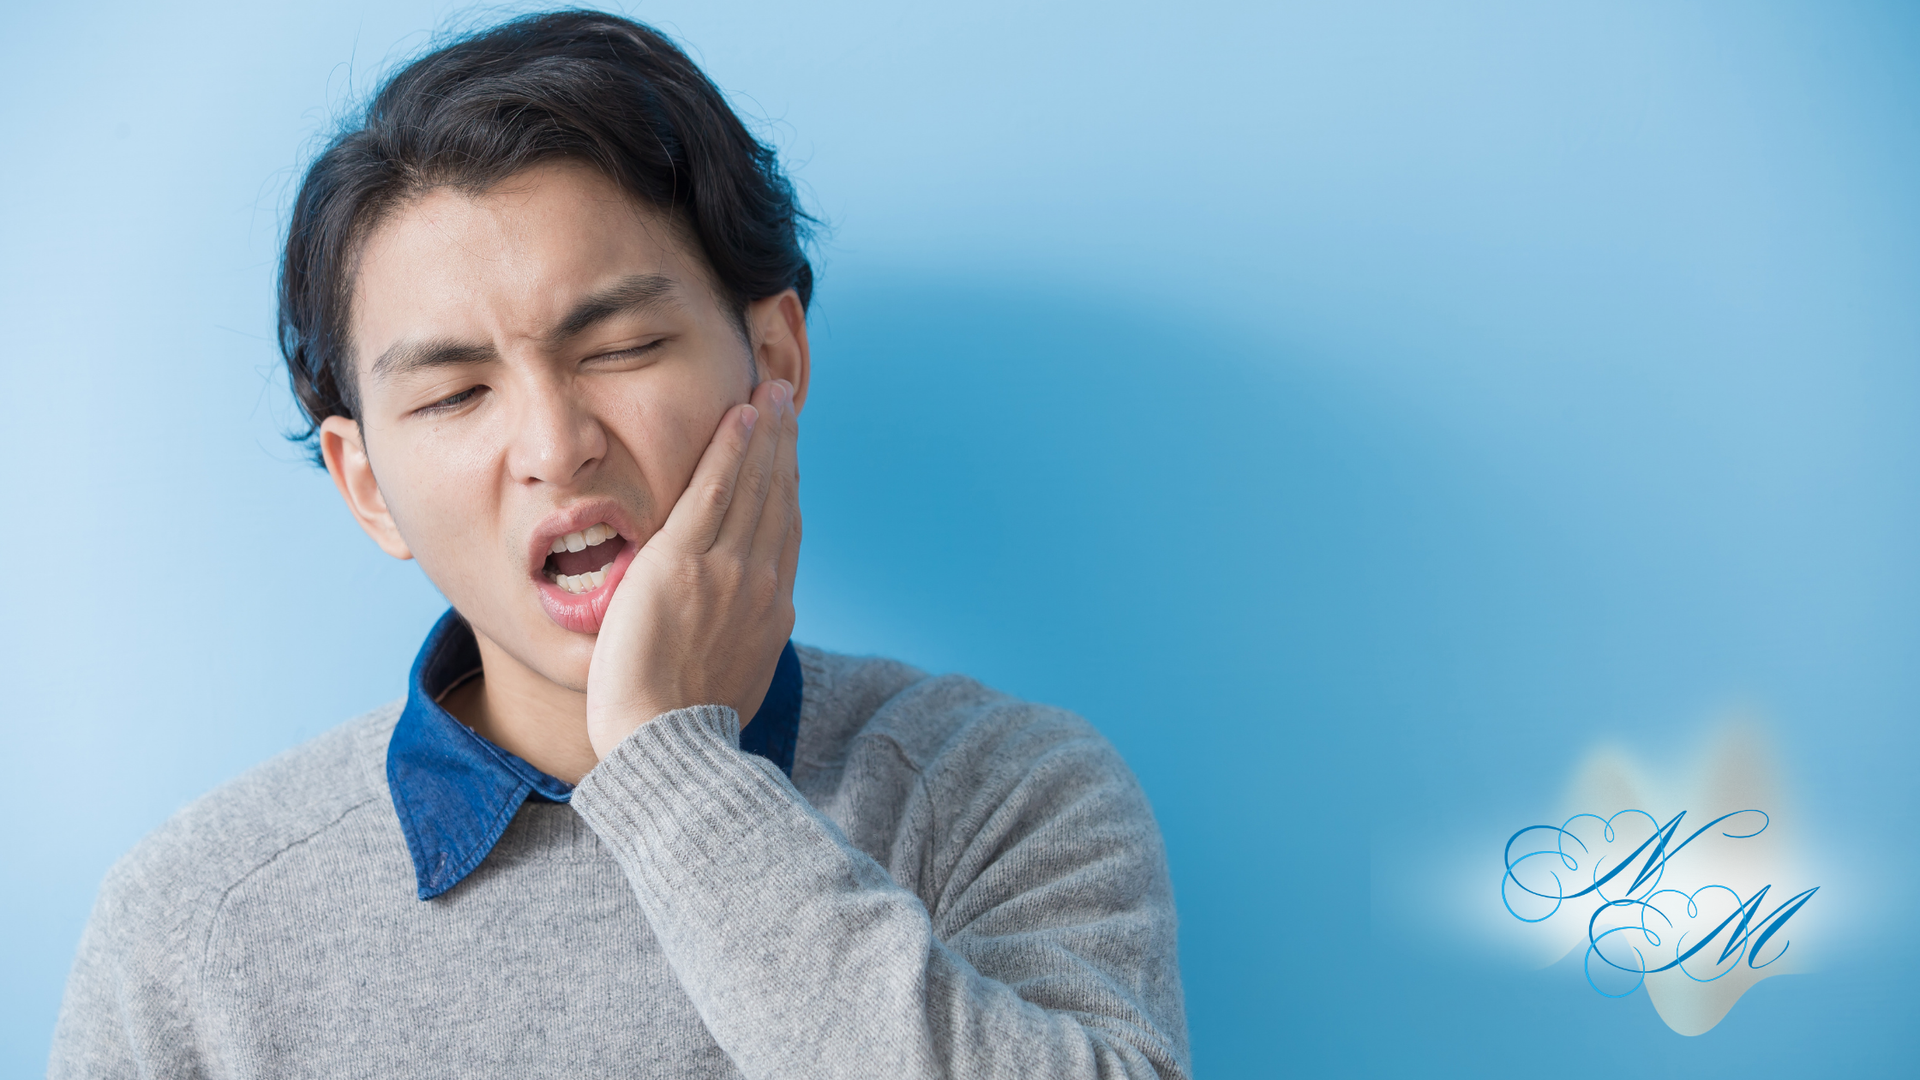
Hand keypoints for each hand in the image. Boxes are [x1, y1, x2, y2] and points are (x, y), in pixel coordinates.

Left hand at [585, 378, 800, 758]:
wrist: (668, 744)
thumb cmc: (685, 726)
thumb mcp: (734, 678)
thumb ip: (743, 640)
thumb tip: (750, 632)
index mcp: (772, 610)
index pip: (783, 529)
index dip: (787, 482)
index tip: (785, 451)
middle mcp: (761, 581)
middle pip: (777, 496)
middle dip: (783, 443)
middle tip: (783, 397)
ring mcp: (728, 567)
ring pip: (753, 484)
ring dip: (763, 431)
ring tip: (767, 391)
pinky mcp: (686, 559)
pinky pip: (715, 489)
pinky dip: (731, 448)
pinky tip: (739, 414)